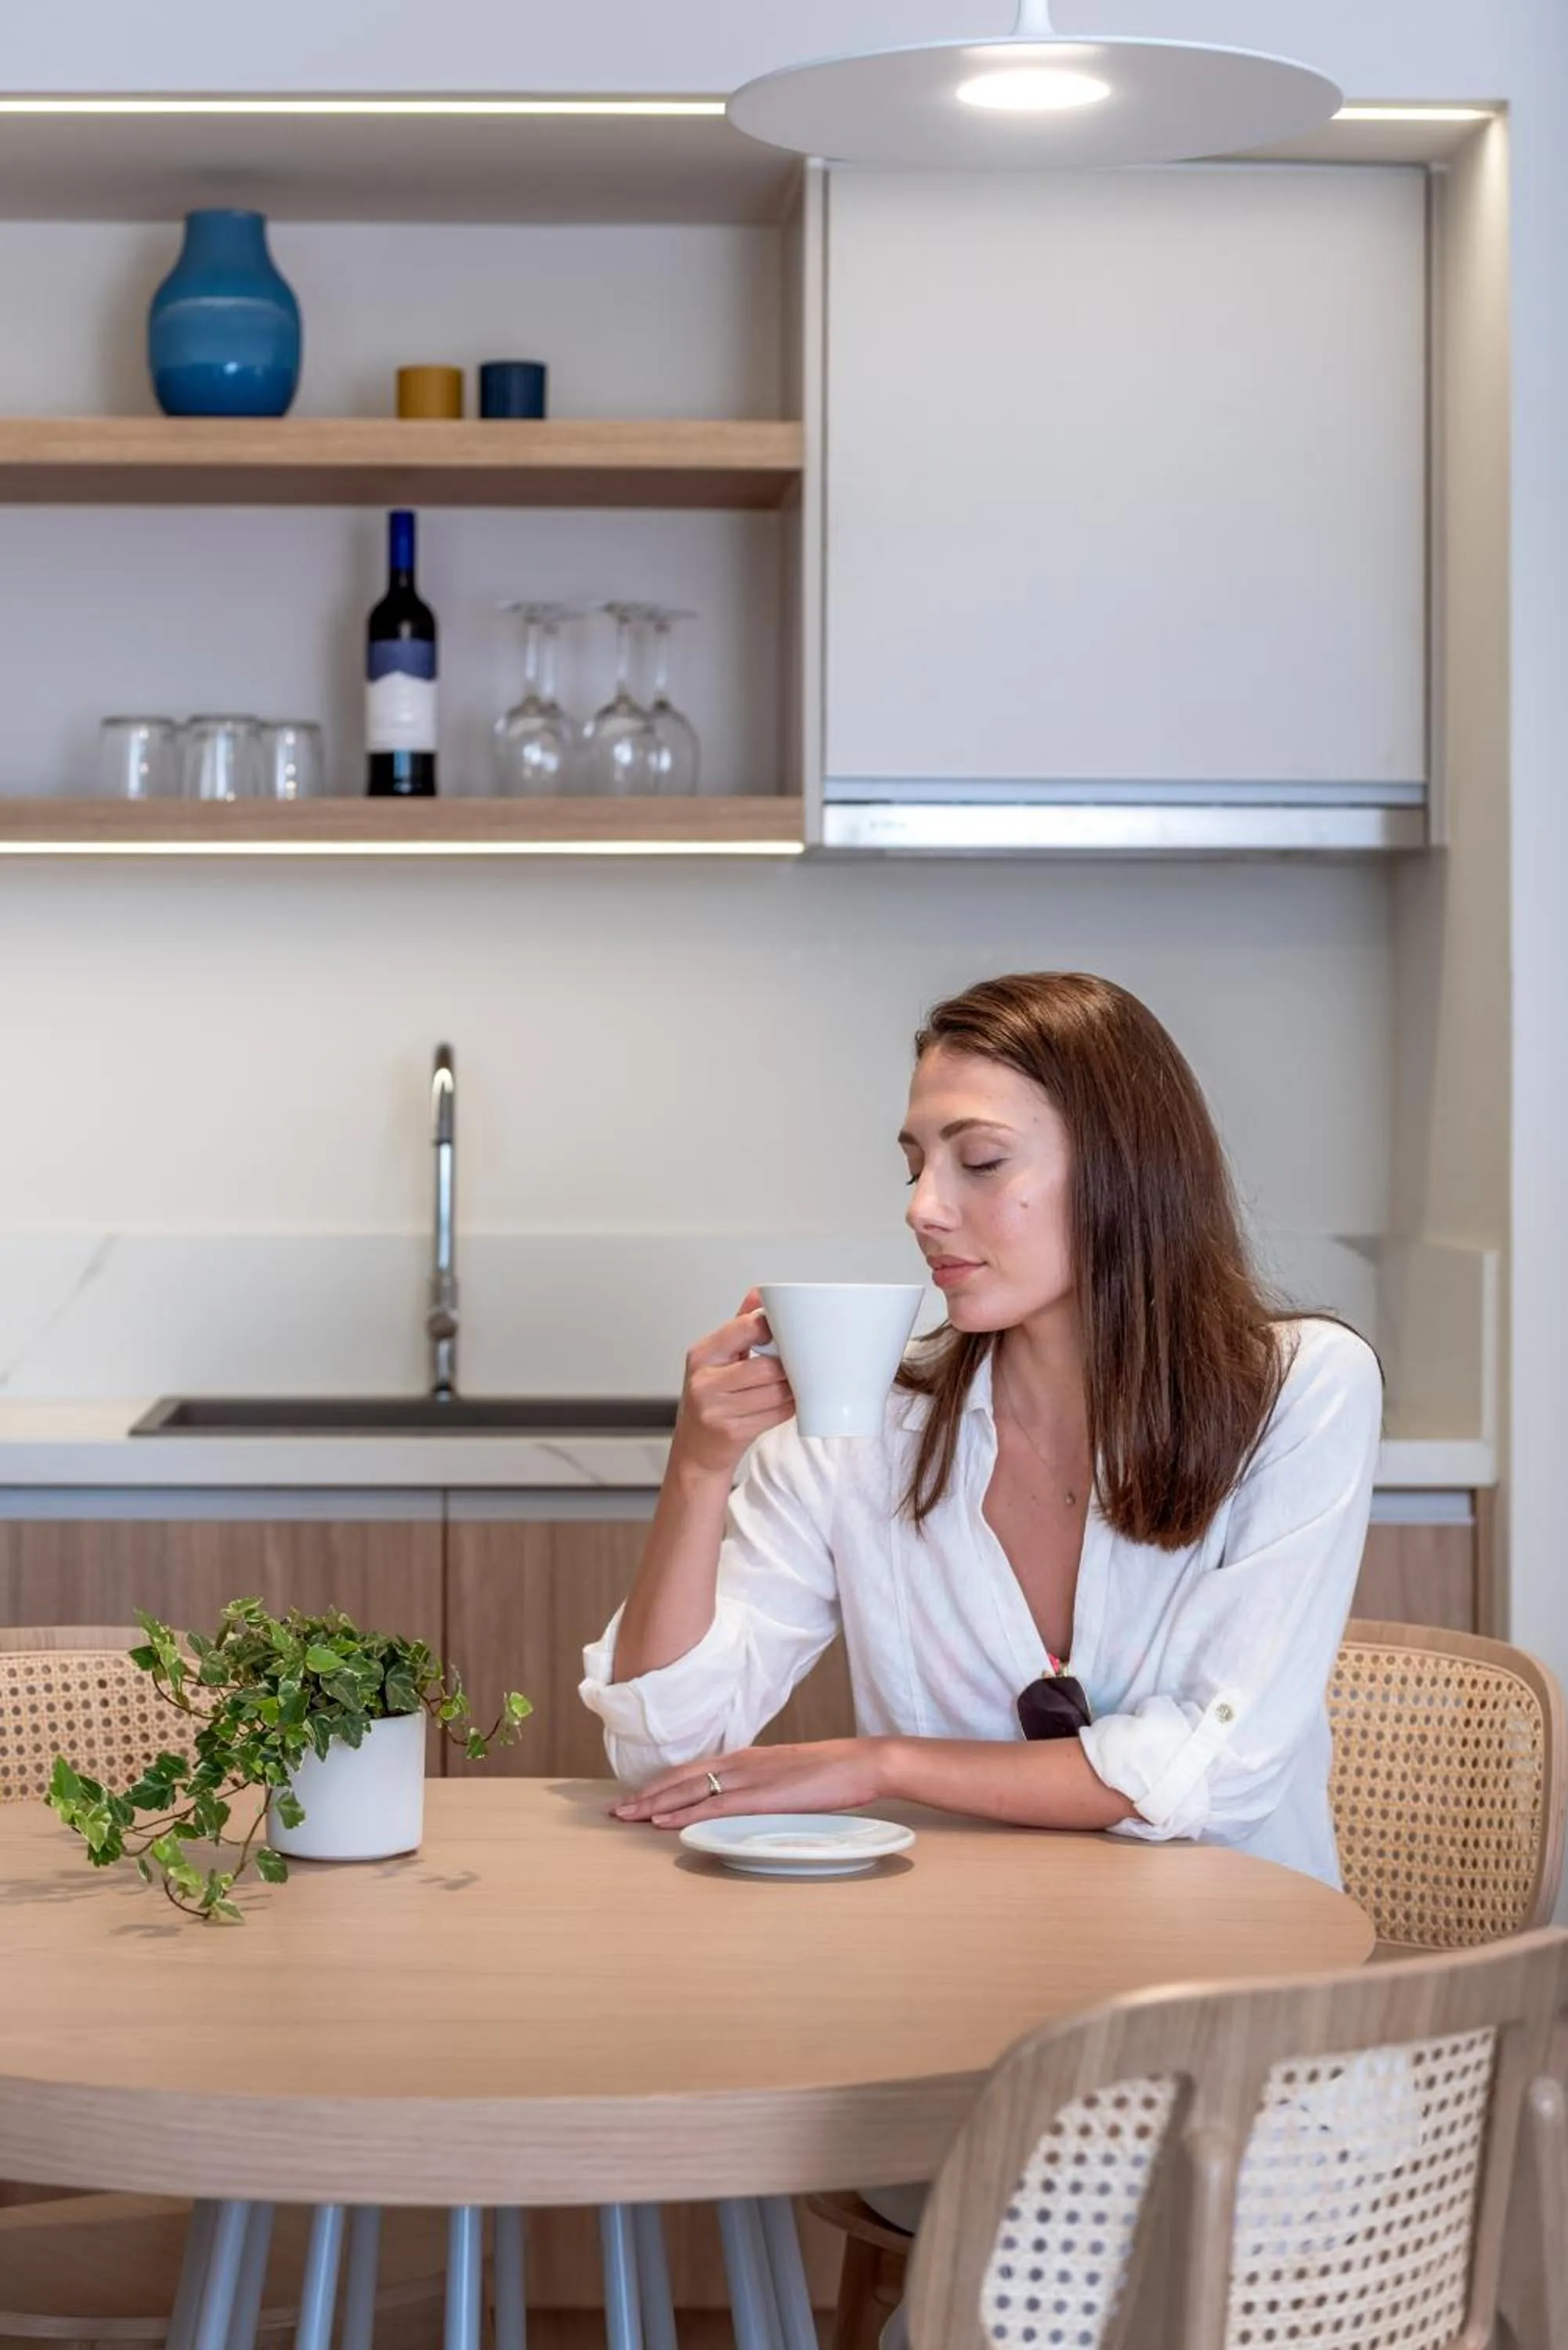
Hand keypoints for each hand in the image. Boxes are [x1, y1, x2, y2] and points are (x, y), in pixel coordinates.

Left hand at [612, 1738, 894, 1827]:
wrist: (862, 1762)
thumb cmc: (831, 1772)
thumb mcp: (787, 1774)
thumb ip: (761, 1783)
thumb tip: (743, 1799)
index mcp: (746, 1758)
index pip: (692, 1770)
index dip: (660, 1784)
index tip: (635, 1798)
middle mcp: (740, 1763)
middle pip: (681, 1779)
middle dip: (645, 1795)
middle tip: (616, 1811)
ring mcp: (750, 1778)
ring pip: (690, 1791)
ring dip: (655, 1805)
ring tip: (627, 1816)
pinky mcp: (762, 1796)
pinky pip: (715, 1806)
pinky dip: (685, 1813)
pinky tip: (665, 1822)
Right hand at [669, 1287, 794, 1479]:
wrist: (694, 1451)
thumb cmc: (708, 1402)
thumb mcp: (716, 1360)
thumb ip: (739, 1326)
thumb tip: (759, 1293)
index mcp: (702, 1355)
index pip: (744, 1328)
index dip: (772, 1328)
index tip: (787, 1329)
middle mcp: (705, 1381)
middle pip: (765, 1366)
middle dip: (788, 1365)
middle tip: (800, 1360)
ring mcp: (717, 1409)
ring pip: (775, 1392)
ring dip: (792, 1388)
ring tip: (796, 1382)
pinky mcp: (732, 1432)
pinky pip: (776, 1414)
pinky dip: (789, 1407)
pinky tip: (789, 1402)